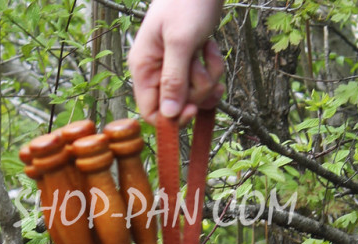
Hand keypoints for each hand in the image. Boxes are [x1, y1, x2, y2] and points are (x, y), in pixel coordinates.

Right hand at [128, 0, 224, 124]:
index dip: (172, 118)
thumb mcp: (180, 41)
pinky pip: (204, 84)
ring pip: (194, 96)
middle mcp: (155, 71)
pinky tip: (213, 53)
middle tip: (201, 65)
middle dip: (197, 90)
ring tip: (208, 51)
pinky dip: (214, 72)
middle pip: (177, 106)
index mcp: (143, 67)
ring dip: (209, 78)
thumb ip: (173, 79)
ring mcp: (173, 68)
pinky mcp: (190, 64)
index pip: (151, 112)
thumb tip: (168, 115)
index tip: (193, 109)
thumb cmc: (187, 2)